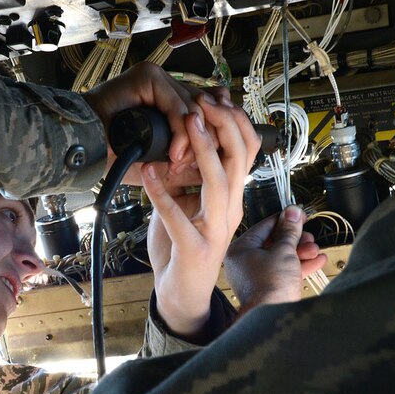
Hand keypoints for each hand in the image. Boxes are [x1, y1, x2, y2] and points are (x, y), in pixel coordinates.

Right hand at [82, 62, 232, 186]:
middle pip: (207, 106)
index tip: (210, 164)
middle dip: (208, 139)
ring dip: (192, 140)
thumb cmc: (116, 156)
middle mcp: (167, 87)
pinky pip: (176, 104)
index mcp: (171, 102)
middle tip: (197, 166)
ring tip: (179, 162)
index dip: (214, 137)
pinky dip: (180, 132)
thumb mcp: (163, 163)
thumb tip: (220, 163)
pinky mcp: (148, 77)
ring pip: (195, 107)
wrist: (86, 152)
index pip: (209, 111)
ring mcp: (157, 79)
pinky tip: (174, 152)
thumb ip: (190, 159)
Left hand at [143, 95, 259, 339]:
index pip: (246, 151)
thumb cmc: (182, 249)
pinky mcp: (195, 249)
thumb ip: (185, 178)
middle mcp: (231, 211)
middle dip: (223, 124)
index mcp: (232, 198)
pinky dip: (161, 192)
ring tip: (188, 122)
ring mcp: (216, 231)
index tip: (212, 97)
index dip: (233, 120)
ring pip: (219, 182)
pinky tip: (148, 173)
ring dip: (204, 149)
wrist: (181, 295)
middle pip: (240, 158)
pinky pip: (178, 216)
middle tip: (202, 100)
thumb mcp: (186, 205)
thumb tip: (176, 145)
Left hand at [224, 207, 327, 313]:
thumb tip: (292, 212)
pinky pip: (284, 272)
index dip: (285, 219)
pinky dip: (299, 266)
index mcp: (240, 250)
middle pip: (273, 243)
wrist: (273, 317)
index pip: (264, 226)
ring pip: (281, 258)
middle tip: (308, 234)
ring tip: (315, 249)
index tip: (299, 214)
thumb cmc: (271, 286)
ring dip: (301, 252)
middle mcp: (244, 263)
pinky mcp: (267, 289)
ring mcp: (255, 277)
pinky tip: (317, 261)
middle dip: (296, 239)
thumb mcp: (284, 250)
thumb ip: (289, 230)